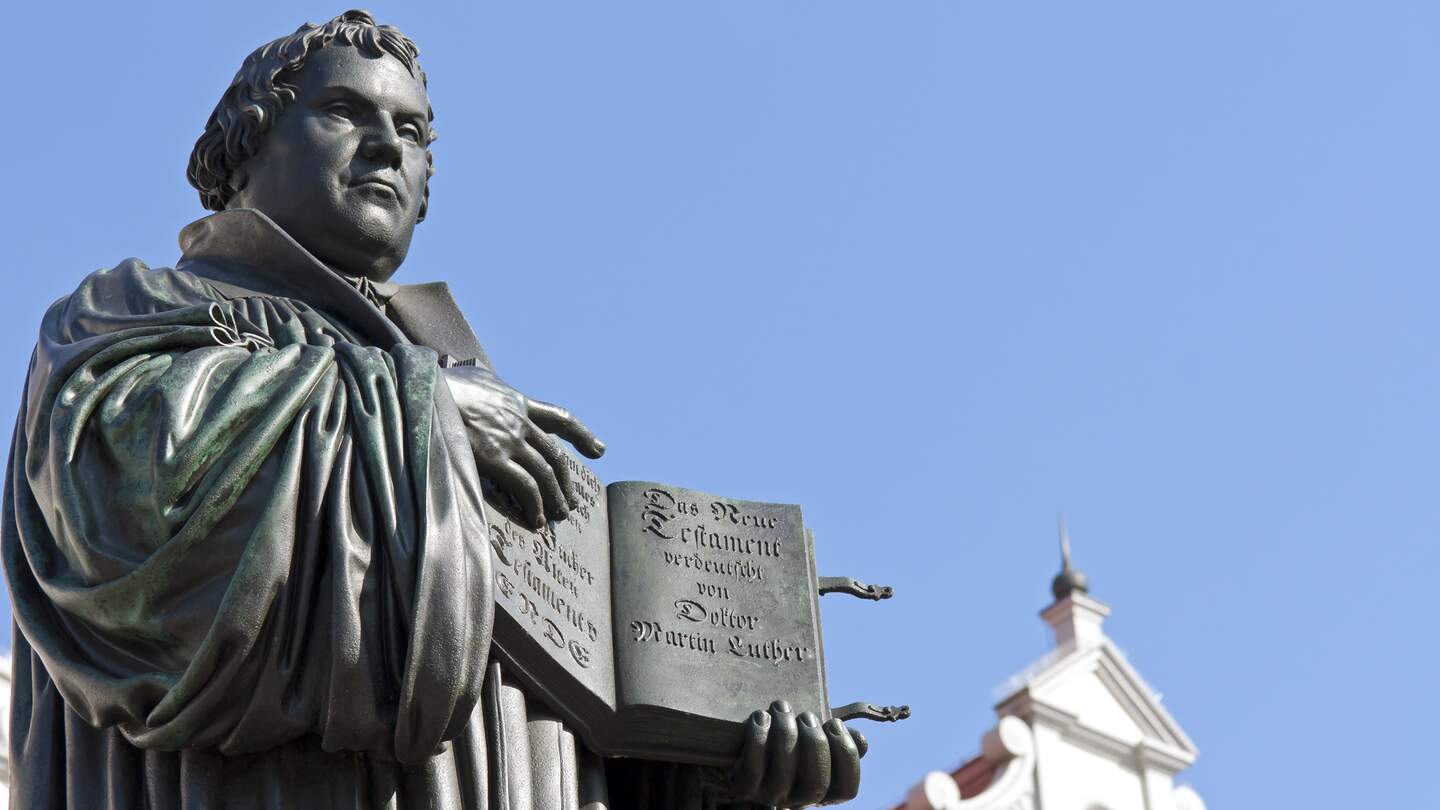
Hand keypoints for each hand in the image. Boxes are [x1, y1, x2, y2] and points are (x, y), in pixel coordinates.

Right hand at [442, 366, 604, 527]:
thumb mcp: (475, 377)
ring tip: (558, 515)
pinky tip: (536, 519)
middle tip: (571, 500)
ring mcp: (510, 441)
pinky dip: (535, 505)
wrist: (426, 389)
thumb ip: (489, 387)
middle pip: (555, 455)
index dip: (581, 435)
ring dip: (555, 497)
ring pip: (545, 473)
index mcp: (517, 400)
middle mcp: (520, 421)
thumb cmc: (442, 383)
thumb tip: (485, 387)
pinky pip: (525, 486)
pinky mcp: (495, 459)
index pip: (558, 418)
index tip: (598, 450)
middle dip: (566, 481)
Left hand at [722, 700, 867, 807]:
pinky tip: (761, 717)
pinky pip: (752, 770)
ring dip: (785, 733)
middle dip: (814, 743)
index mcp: (822, 790)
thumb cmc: (788, 742)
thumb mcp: (813, 741)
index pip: (847, 789)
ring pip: (783, 775)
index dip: (846, 756)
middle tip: (807, 715)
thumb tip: (861, 740)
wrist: (743, 751)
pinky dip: (757, 739)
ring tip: (782, 707)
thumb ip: (837, 740)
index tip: (834, 723)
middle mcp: (798, 799)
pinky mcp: (744, 788)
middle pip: (816, 783)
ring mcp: (771, 796)